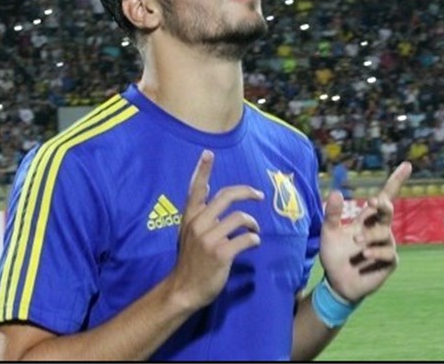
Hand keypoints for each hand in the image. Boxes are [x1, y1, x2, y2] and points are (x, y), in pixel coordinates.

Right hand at [167, 150, 263, 310]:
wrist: (184, 289)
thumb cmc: (189, 261)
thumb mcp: (187, 234)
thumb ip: (198, 215)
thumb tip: (211, 195)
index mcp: (189, 217)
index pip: (196, 189)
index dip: (202, 170)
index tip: (208, 153)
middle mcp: (198, 223)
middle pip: (226, 197)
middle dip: (247, 192)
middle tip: (259, 195)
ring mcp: (209, 238)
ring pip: (240, 218)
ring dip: (252, 223)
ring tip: (254, 230)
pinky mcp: (221, 253)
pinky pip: (246, 239)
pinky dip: (253, 240)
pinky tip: (253, 243)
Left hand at [318, 162, 410, 301]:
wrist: (336, 282)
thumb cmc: (334, 255)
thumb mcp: (328, 232)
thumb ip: (332, 213)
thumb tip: (336, 192)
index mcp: (367, 219)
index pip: (385, 197)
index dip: (396, 181)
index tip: (407, 165)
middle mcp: (379, 229)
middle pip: (388, 211)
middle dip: (384, 205)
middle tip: (374, 203)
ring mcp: (386, 245)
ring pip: (385, 233)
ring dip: (371, 235)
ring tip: (356, 242)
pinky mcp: (389, 262)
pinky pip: (388, 252)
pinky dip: (376, 251)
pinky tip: (365, 254)